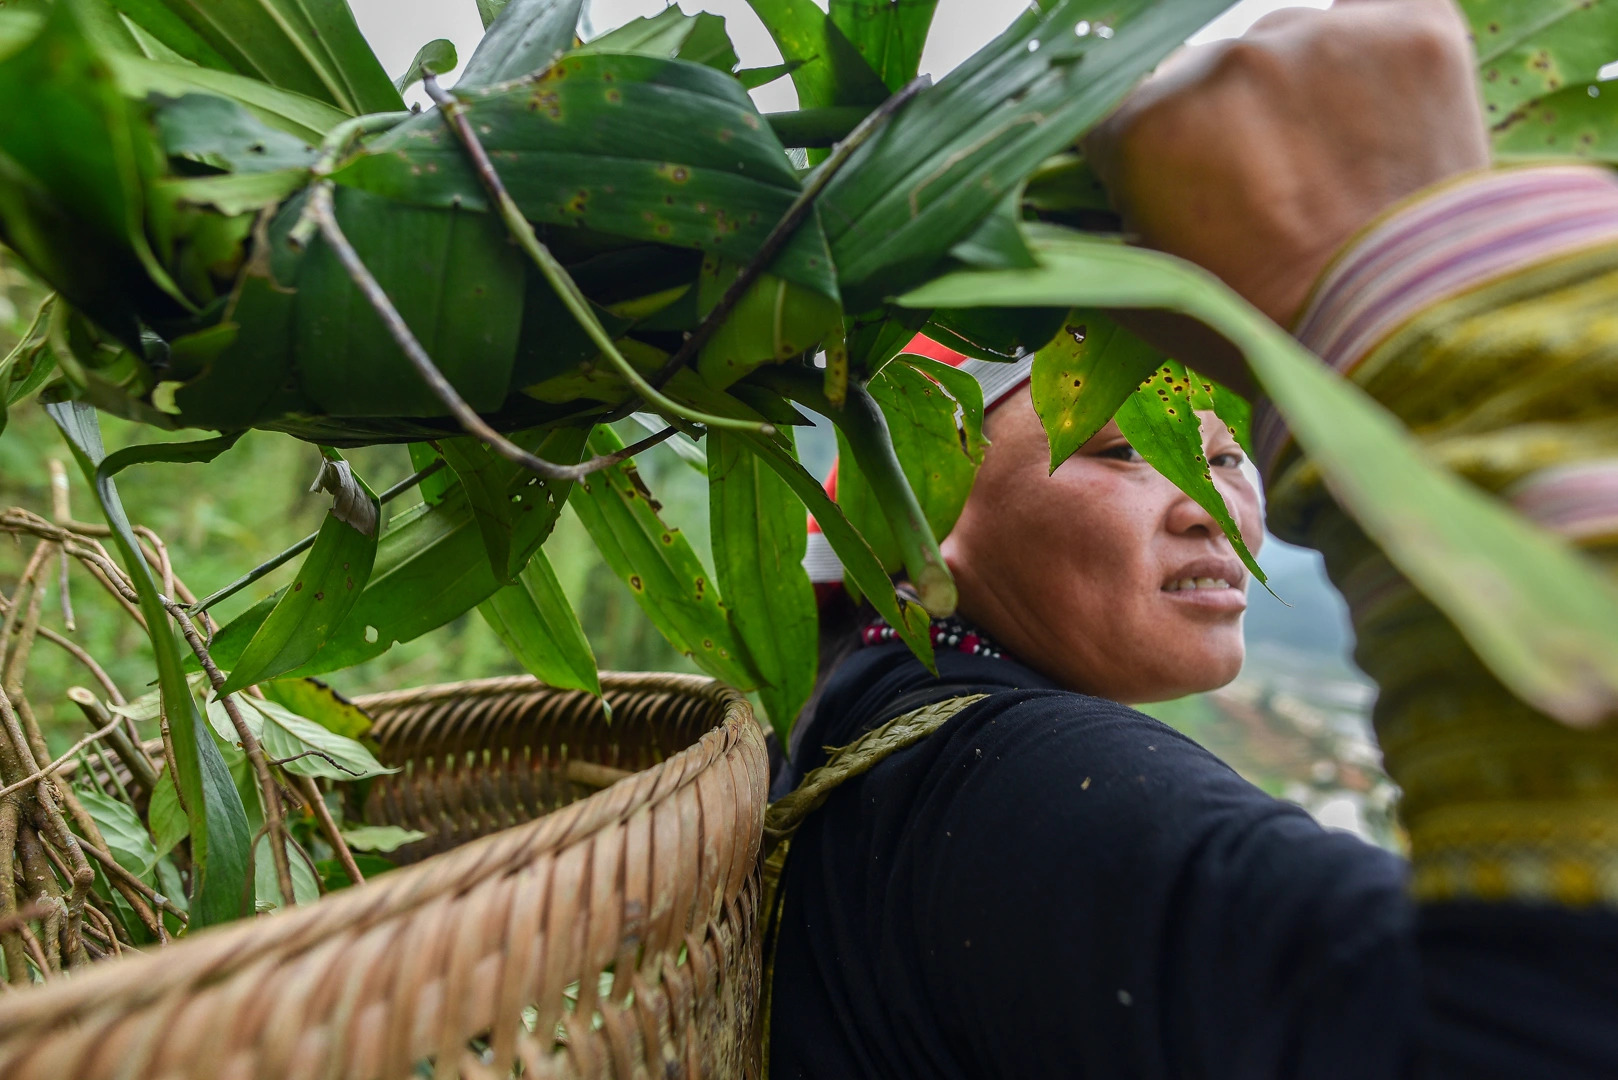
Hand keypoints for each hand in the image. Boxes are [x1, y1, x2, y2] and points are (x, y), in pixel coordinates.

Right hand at [1083, 0, 1489, 328]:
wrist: (1415, 334)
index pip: (1113, 110)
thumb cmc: (1271, 331)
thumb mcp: (1148, 299)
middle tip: (1264, 195)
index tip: (1173, 194)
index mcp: (1149, 128)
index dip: (1139, 156)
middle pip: (1200, 73)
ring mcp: (1325, 35)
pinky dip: (1370, 58)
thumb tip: (1049, 208)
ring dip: (1293, 90)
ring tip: (1330, 168)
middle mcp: (1228, 61)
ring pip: (1284, 42)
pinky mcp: (1414, 23)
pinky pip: (1371, 13)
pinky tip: (1377, 119)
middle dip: (1218, 125)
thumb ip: (1084, 238)